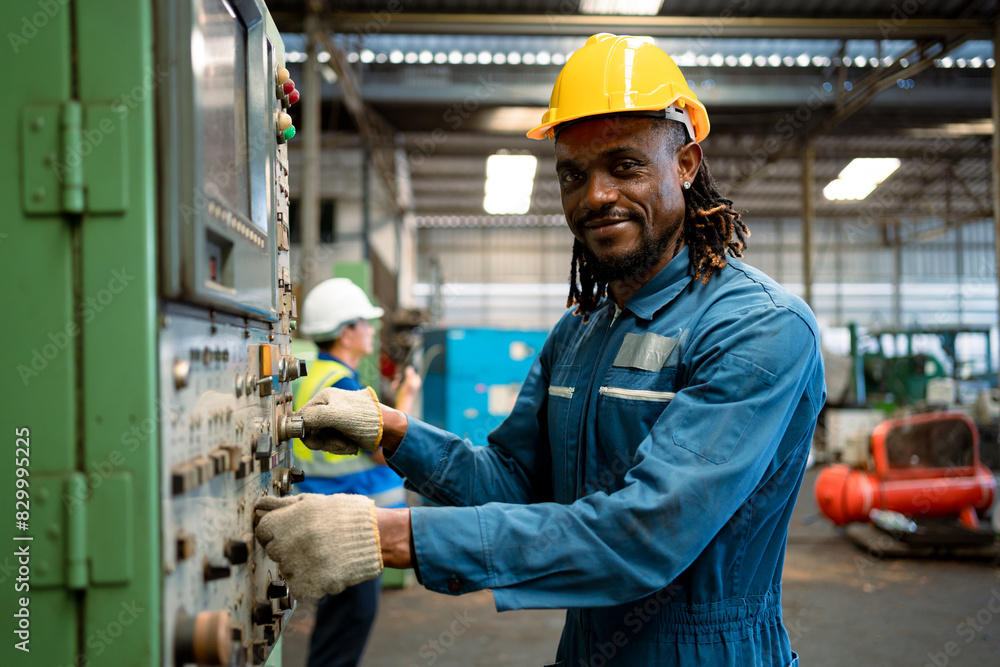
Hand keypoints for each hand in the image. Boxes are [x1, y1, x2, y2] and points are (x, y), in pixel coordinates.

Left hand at [255, 494, 382, 599]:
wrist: (375, 536)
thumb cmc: (344, 516)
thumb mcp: (313, 502)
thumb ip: (283, 505)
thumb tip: (260, 505)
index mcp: (286, 521)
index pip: (262, 530)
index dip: (276, 530)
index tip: (290, 531)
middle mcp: (287, 544)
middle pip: (274, 550)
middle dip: (288, 546)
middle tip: (311, 542)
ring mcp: (297, 567)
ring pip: (286, 569)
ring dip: (299, 564)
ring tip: (322, 554)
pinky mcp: (308, 586)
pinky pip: (297, 586)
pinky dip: (308, 581)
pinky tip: (324, 568)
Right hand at [296, 387, 382, 453]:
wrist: (387, 429)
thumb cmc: (364, 418)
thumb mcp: (336, 415)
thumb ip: (314, 416)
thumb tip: (297, 421)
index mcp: (324, 398)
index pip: (302, 416)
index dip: (306, 431)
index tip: (316, 440)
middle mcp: (327, 407)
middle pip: (311, 431)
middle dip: (325, 442)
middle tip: (339, 444)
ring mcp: (334, 420)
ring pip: (320, 440)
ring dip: (334, 446)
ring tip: (348, 445)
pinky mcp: (340, 431)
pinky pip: (331, 444)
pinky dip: (340, 448)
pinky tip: (351, 446)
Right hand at [393, 366, 421, 413]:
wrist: (402, 405)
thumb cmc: (407, 394)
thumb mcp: (409, 382)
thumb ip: (409, 374)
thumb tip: (409, 367)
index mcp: (416, 381)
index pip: (414, 372)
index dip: (409, 370)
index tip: (404, 368)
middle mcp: (413, 384)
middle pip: (406, 376)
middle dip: (401, 376)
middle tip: (398, 377)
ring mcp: (407, 388)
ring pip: (401, 380)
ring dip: (397, 381)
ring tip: (395, 384)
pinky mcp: (402, 392)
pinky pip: (398, 386)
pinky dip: (395, 386)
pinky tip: (394, 388)